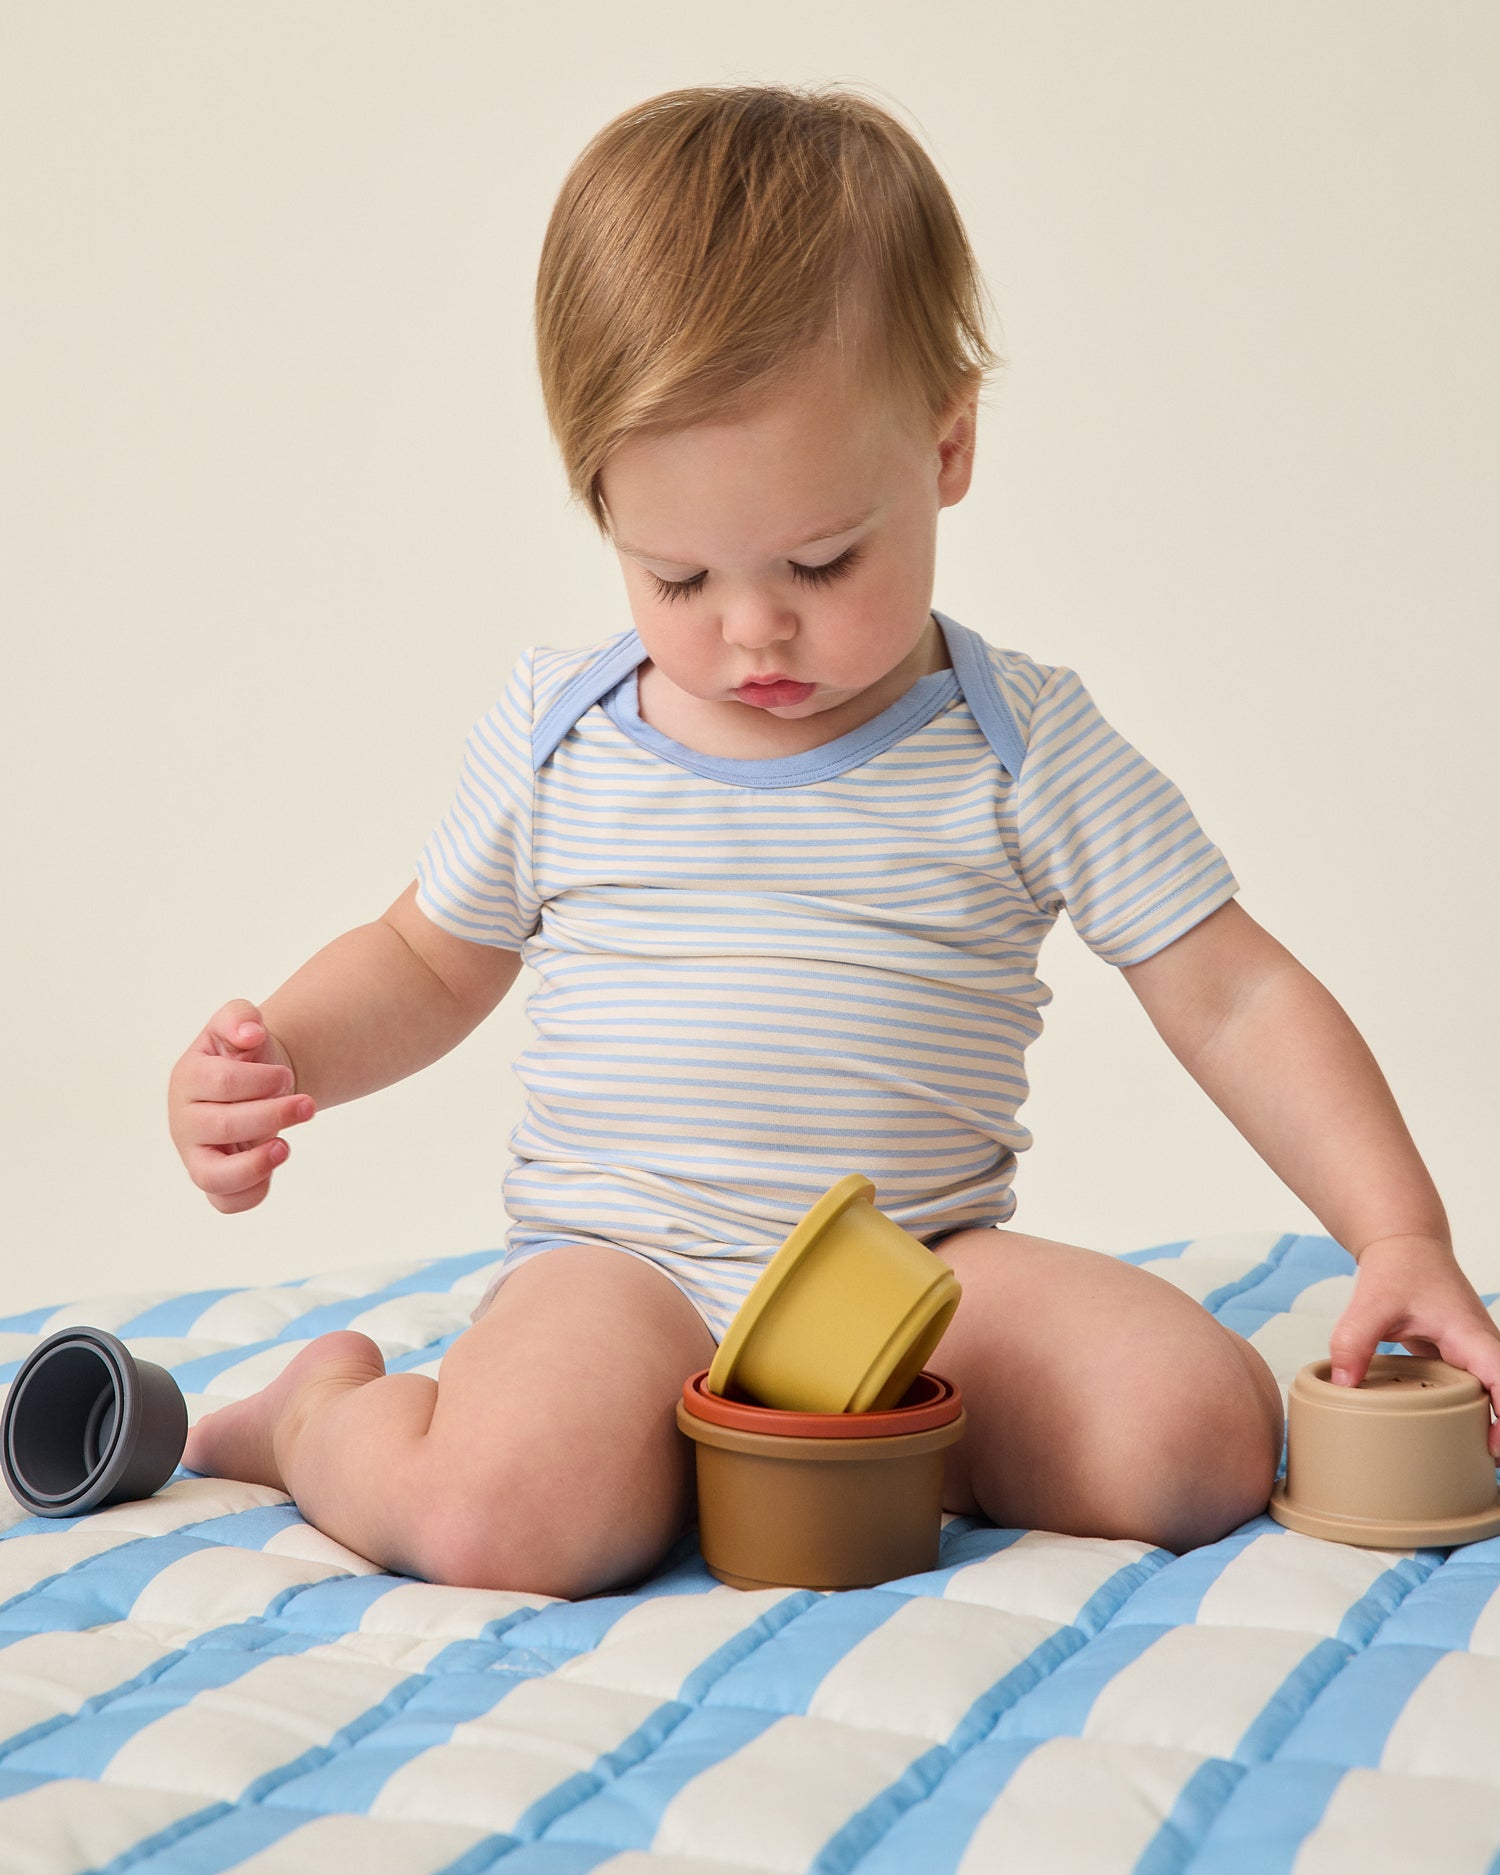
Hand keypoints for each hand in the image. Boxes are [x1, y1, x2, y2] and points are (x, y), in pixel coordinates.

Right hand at [168, 1000, 315, 1214]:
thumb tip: (250, 1034)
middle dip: (272, 1115)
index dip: (259, 1081)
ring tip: (285, 1146)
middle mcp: (184, 1122)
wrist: (256, 1082)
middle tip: (307, 1106)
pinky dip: (252, 1192)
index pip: (219, 1083)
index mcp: (188, 1079)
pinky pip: (226, 1203)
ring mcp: (196, 1155)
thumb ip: (240, 1017)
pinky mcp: (215, 1180)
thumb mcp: (239, 1024)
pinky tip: (275, 1160)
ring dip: (255, 1165)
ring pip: (212, 1177)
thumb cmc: (243, 1055)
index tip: (286, 1077)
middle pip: (222, 1127)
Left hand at [1329, 1235, 1499, 1457]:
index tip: (1494, 1446)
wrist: (1405, 1247)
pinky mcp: (1461, 1360)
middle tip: (1484, 1465)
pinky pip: (1476, 1392)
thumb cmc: (1399, 1269)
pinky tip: (1452, 1436)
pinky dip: (1471, 1413)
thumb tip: (1341, 1386)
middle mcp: (1482, 1349)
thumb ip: (1353, 1341)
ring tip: (1471, 1459)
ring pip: (1494, 1396)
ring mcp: (1474, 1355)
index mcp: (1472, 1337)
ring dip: (1490, 1423)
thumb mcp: (1372, 1303)